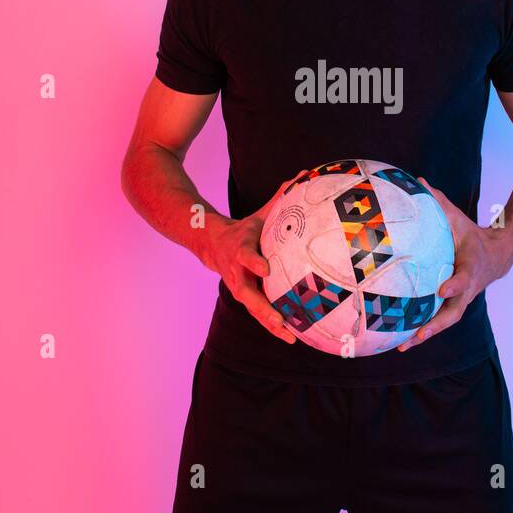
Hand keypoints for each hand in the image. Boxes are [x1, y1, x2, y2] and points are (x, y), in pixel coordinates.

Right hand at [201, 169, 308, 344]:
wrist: (210, 243)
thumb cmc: (243, 229)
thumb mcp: (259, 213)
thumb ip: (280, 197)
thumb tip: (303, 175)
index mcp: (240, 248)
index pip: (245, 256)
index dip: (254, 263)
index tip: (265, 269)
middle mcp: (237, 271)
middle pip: (247, 293)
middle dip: (263, 307)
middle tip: (281, 319)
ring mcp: (238, 286)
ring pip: (252, 308)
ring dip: (270, 323)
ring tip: (291, 337)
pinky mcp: (244, 296)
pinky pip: (258, 313)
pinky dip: (273, 326)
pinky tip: (294, 337)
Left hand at [396, 176, 509, 351]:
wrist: (498, 255)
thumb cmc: (472, 235)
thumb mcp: (458, 218)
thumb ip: (439, 201)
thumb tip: (418, 180)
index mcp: (471, 266)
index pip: (465, 277)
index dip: (456, 283)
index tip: (443, 288)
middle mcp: (468, 288)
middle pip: (455, 311)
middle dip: (437, 325)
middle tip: (419, 334)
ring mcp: (462, 300)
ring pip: (446, 321)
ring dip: (427, 334)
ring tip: (404, 346)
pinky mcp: (454, 305)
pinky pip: (439, 319)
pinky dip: (424, 330)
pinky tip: (400, 339)